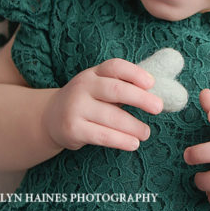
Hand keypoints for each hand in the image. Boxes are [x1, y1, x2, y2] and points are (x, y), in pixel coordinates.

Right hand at [43, 58, 162, 152]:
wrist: (51, 117)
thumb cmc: (88, 100)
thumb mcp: (100, 86)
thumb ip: (124, 86)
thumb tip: (157, 93)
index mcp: (94, 72)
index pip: (115, 67)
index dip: (135, 73)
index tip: (152, 83)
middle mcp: (83, 86)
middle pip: (115, 89)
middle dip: (140, 98)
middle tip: (158, 107)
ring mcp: (76, 107)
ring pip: (110, 117)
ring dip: (133, 126)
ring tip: (146, 133)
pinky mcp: (72, 128)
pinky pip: (101, 135)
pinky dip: (120, 140)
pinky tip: (133, 143)